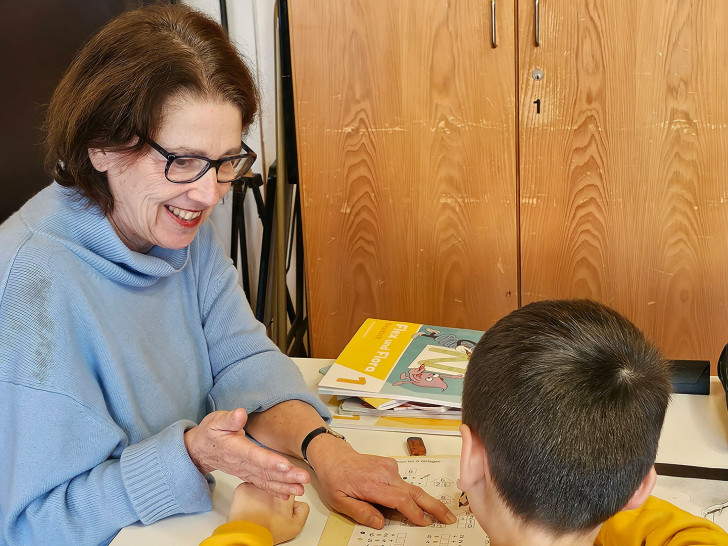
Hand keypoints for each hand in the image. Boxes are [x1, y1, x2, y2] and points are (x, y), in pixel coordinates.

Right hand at [184, 408, 309, 497]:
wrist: (200, 450)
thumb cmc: (210, 433)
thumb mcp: (216, 421)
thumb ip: (229, 419)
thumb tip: (241, 414)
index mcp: (234, 449)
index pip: (254, 456)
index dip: (269, 461)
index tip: (285, 465)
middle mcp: (241, 464)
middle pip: (265, 471)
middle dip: (285, 476)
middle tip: (303, 478)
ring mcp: (244, 471)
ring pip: (266, 480)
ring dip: (284, 485)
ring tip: (301, 488)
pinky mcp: (247, 474)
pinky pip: (262, 484)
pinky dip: (275, 490)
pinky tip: (289, 494)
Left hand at [228, 482, 309, 543]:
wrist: (248, 534)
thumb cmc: (270, 531)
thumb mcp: (296, 526)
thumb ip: (303, 509)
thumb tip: (300, 502)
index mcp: (286, 491)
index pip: (291, 485)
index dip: (289, 495)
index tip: (283, 505)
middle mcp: (272, 484)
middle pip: (276, 484)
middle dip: (275, 495)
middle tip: (271, 509)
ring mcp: (257, 485)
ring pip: (262, 486)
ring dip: (262, 493)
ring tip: (260, 509)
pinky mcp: (243, 488)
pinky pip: (249, 489)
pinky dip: (250, 496)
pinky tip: (251, 506)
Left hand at [307, 435, 456, 528]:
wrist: (334, 456)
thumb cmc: (336, 478)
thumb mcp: (340, 501)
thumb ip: (361, 512)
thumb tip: (380, 523)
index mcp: (372, 484)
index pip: (400, 500)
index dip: (415, 512)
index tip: (426, 523)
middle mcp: (384, 473)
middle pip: (415, 491)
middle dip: (434, 506)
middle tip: (448, 518)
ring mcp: (389, 467)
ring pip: (412, 487)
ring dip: (426, 501)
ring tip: (438, 514)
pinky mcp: (391, 465)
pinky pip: (404, 483)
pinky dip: (410, 493)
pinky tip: (407, 501)